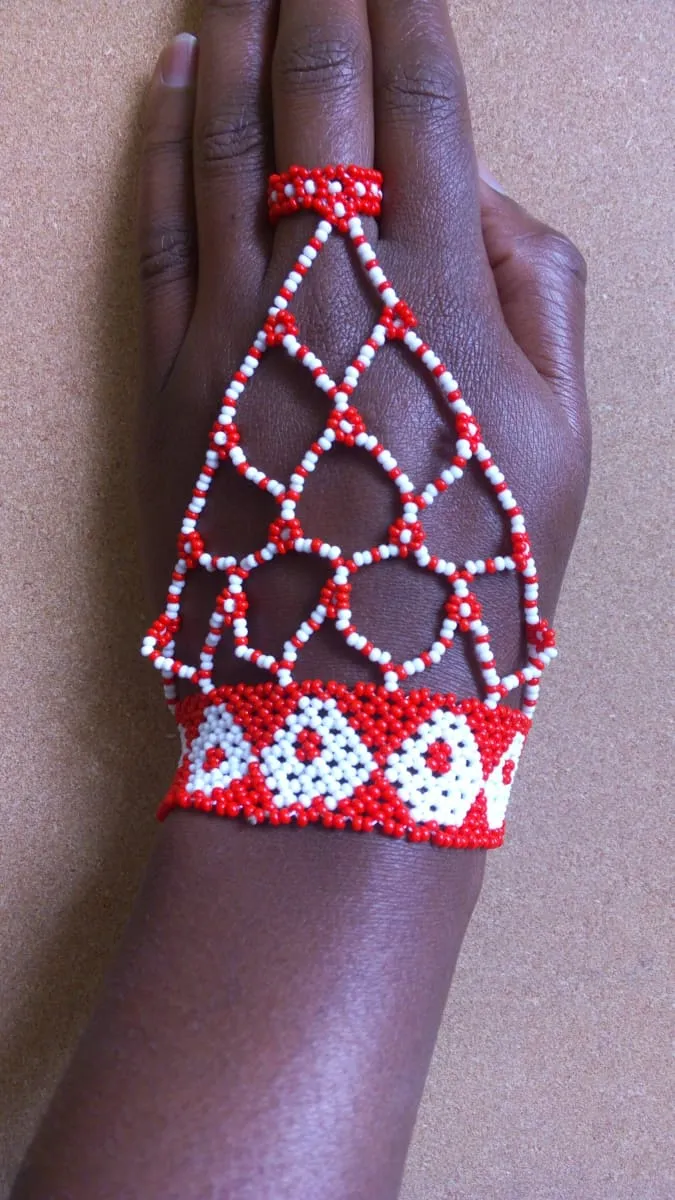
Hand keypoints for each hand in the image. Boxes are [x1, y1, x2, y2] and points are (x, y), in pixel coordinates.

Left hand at [137, 1, 589, 702]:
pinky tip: (174, 82)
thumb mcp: (565, 440)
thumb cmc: (473, 573)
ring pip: (225, 143)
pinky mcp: (168, 382)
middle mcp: (331, 290)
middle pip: (316, 97)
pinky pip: (160, 232)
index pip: (420, 105)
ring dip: (232, 39)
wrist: (348, 700)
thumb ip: (548, 293)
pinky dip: (164, 143)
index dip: (406, 10)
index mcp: (443, 296)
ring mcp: (234, 331)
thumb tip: (490, 201)